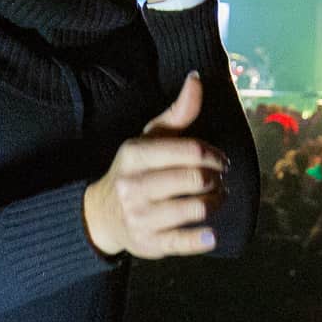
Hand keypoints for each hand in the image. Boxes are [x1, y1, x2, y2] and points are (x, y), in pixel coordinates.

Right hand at [83, 73, 228, 258]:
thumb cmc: (135, 170)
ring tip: (216, 198)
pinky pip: (184, 242)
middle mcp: (134, 186)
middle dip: (217, 179)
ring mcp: (141, 217)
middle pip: (196, 180)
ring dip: (216, 202)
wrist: (100, 215)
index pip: (190, 151)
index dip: (216, 156)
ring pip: (197, 209)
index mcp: (135, 155)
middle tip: (218, 180)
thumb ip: (178, 112)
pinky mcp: (149, 244)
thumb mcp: (149, 139)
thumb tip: (196, 78)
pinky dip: (202, 239)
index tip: (222, 161)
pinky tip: (210, 234)